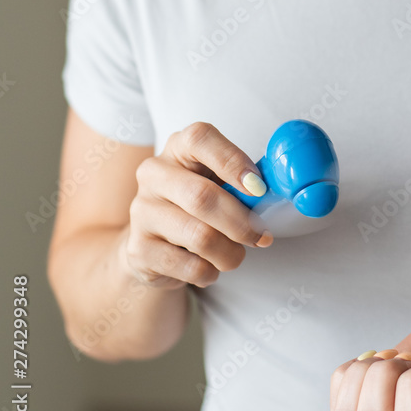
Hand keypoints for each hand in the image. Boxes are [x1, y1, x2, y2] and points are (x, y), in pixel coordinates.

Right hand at [123, 121, 274, 289]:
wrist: (154, 244)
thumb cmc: (197, 206)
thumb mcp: (218, 182)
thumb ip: (243, 182)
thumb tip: (272, 192)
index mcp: (179, 147)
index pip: (201, 138)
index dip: (233, 161)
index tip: (259, 187)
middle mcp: (153, 173)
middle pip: (202, 196)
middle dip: (241, 221)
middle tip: (261, 236)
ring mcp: (141, 211)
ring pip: (199, 236)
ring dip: (230, 252)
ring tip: (236, 255)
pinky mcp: (138, 249)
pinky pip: (190, 266)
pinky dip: (211, 272)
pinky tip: (210, 266)